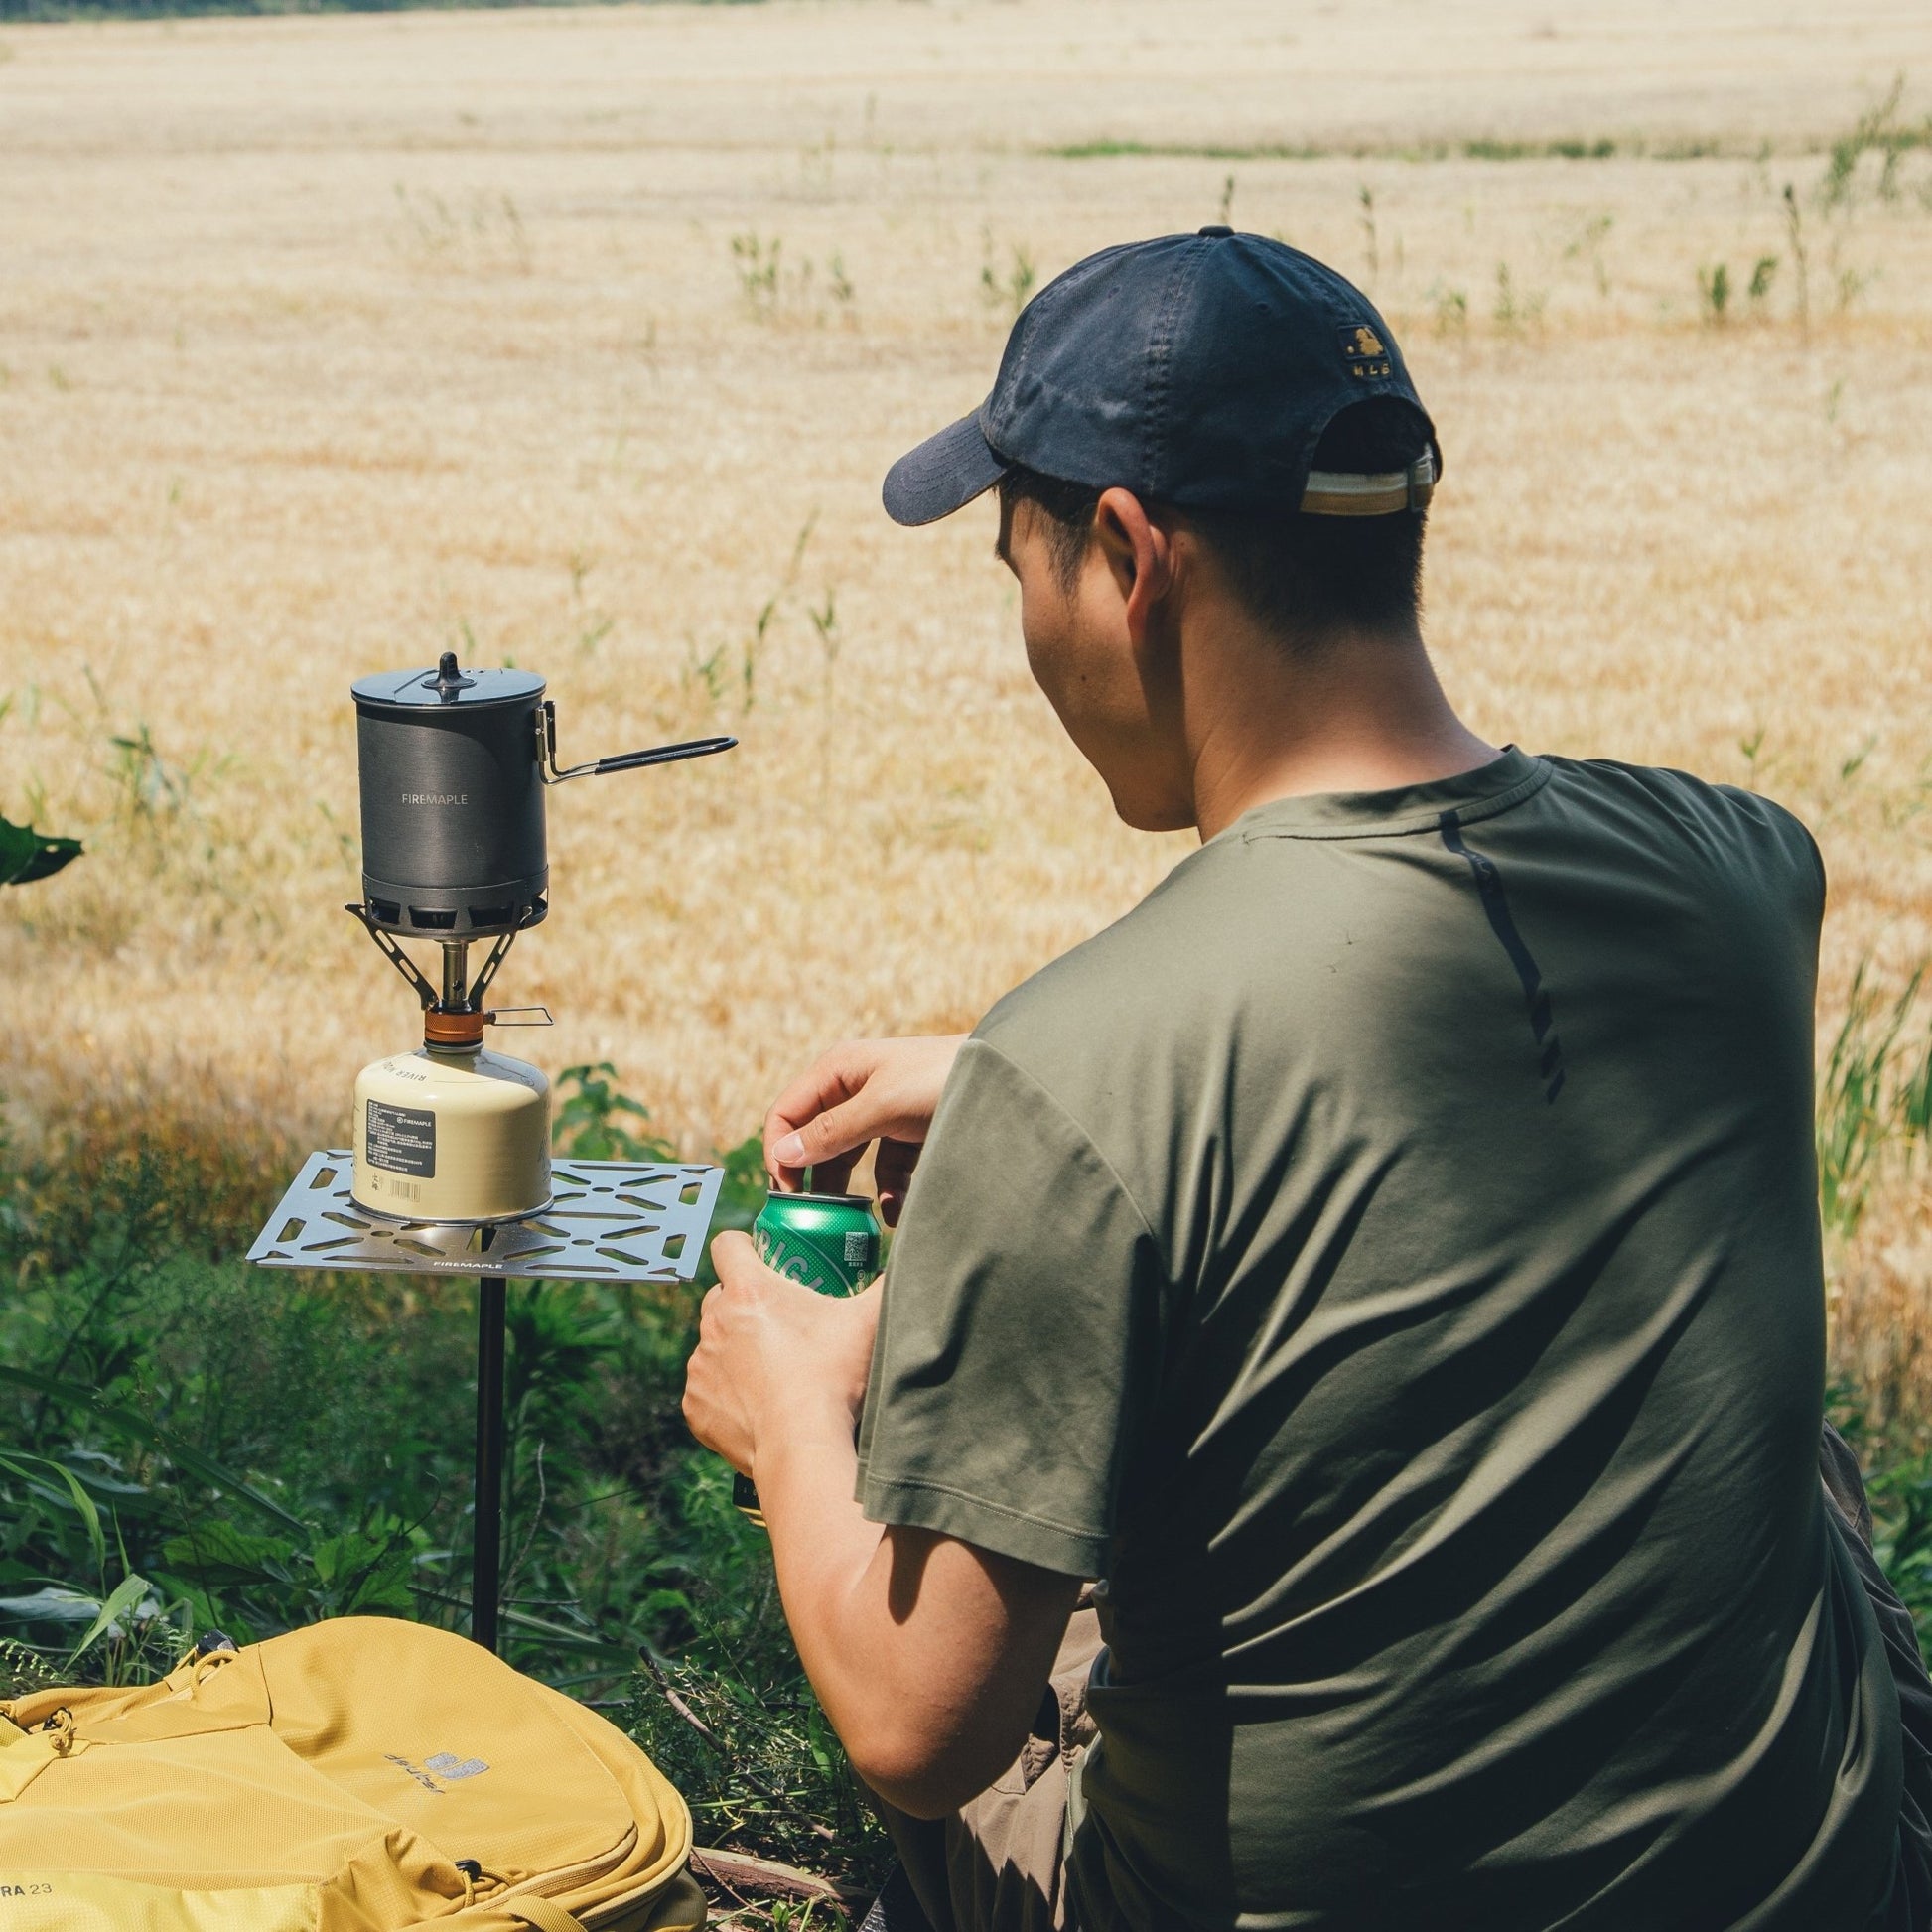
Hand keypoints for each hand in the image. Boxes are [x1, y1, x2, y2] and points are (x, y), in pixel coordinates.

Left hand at [682, 1230, 880, 1475]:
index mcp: (748, 1291)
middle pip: (721, 1297)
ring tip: (774, 1372)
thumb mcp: (869, 1320)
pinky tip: (757, 1406)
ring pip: (714, 1345)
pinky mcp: (695, 1406)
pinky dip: (726, 1395)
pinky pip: (707, 1390)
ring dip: (736, 1352)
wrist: (803, 1446)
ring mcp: (701, 1366)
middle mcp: (714, 1322)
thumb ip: (888, 1283)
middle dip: (745, 1305)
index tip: (765, 1262)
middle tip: (781, 1324)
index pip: (728, 1245)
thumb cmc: (833, 1376)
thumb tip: (909, 1263)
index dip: (745, 1248)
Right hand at [764, 1035, 966, 1222]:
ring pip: (850, 1158)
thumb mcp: (882, 1106)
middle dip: (814, 1179)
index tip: (786, 1195)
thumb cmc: (941, 1079)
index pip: (786, 1112)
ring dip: (851, 1192)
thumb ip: (833, 1132)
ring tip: (851, 1225)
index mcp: (837, 1070)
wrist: (1008, 1077)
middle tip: (815, 1219)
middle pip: (815, 1140)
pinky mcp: (909, 1132)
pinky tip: (894, 1213)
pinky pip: (885, 1167)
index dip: (779, 1152)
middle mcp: (854, 1088)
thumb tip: (782, 1156)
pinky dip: (887, 1191)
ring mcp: (882, 1111)